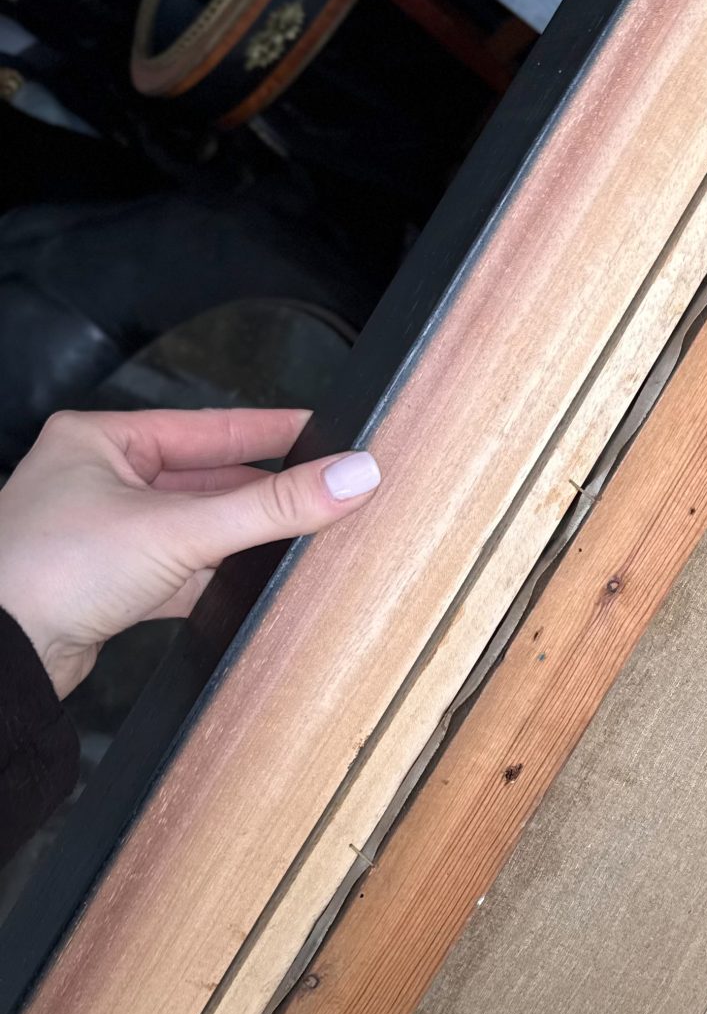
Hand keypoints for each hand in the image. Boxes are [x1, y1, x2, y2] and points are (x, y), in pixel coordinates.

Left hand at [0, 408, 381, 697]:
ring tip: (304, 537)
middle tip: (327, 492)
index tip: (325, 434)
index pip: (210, 427)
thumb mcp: (179, 528)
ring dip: (243, 538)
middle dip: (264, 492)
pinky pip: (181, 573)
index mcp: (100, 440)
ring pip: (196, 529)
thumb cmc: (49, 569)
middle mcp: (99, 481)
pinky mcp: (110, 587)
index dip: (272, 431)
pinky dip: (218, 579)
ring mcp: (104, 536)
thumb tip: (350, 476)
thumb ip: (270, 506)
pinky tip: (254, 584)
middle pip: (207, 480)